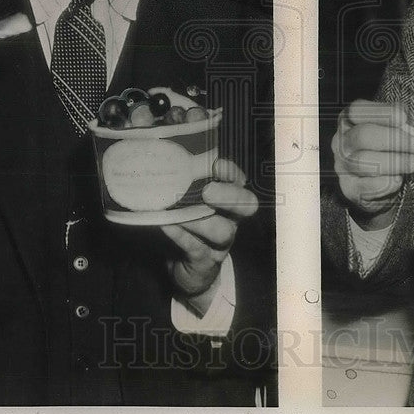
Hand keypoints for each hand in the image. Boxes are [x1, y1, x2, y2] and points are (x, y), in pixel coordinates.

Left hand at [161, 158, 258, 311]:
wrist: (185, 267)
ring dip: (200, 221)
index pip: (239, 181)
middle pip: (246, 205)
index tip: (216, 164)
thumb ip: (186, 175)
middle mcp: (232, 219)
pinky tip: (166, 225)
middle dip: (230, 196)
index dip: (232, 172)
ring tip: (179, 214)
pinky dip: (180, 235)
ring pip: (222, 231)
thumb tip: (168, 146)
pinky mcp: (205, 261)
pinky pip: (196, 247)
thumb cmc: (187, 223)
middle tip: (208, 192)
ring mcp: (222, 243)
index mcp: (230, 198)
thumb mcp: (189, 198)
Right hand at [331, 99, 413, 228]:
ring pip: (362, 162)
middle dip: (393, 140)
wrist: (384, 183)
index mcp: (349, 120)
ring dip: (393, 162)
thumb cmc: (389, 150)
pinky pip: (364, 186)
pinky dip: (384, 183)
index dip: (381, 113)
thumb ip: (399, 124)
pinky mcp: (349, 188)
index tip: (403, 119)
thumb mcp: (394, 131)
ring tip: (413, 163)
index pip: (358, 110)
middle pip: (362, 136)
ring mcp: (342, 165)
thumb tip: (407, 124)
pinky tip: (397, 180)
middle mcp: (341, 140)